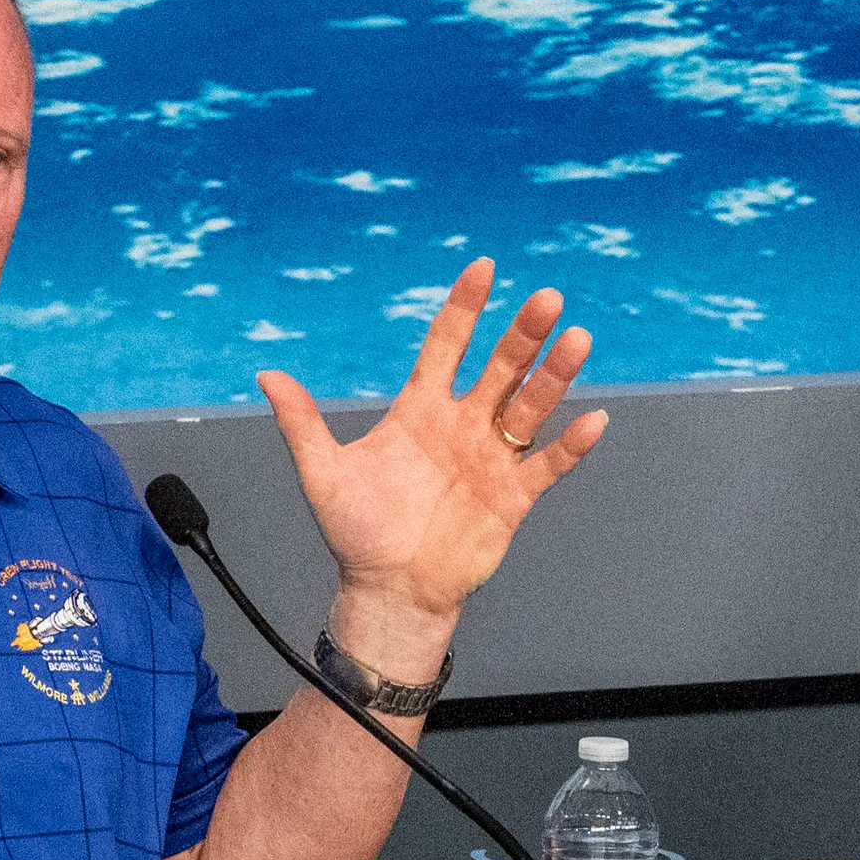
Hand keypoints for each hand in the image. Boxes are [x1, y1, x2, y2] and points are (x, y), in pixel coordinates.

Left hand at [256, 258, 609, 664]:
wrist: (388, 591)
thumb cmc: (356, 533)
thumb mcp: (322, 474)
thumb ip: (302, 423)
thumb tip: (266, 375)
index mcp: (420, 411)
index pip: (447, 346)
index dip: (464, 308)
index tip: (483, 268)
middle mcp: (462, 426)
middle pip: (500, 368)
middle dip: (523, 334)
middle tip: (546, 298)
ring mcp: (490, 460)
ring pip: (530, 407)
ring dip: (555, 376)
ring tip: (578, 339)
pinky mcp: (512, 498)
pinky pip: (547, 466)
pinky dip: (571, 446)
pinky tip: (592, 419)